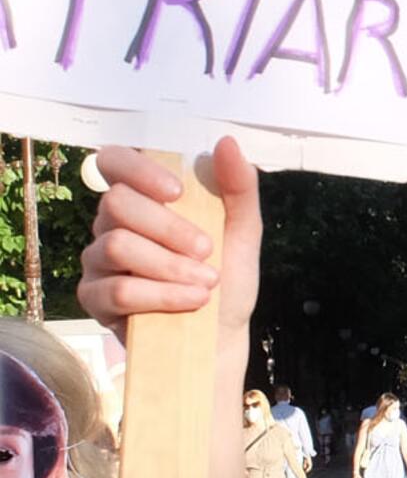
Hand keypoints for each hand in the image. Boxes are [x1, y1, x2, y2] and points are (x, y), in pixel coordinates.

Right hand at [78, 141, 259, 337]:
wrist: (221, 335)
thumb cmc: (227, 279)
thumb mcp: (243, 231)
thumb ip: (238, 187)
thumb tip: (226, 142)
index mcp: (144, 200)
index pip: (114, 161)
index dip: (137, 169)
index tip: (176, 191)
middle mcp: (112, 224)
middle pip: (117, 204)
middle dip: (170, 229)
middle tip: (207, 251)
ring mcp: (98, 260)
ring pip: (118, 246)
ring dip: (170, 266)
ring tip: (205, 283)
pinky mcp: (93, 298)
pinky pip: (116, 289)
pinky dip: (161, 295)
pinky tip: (190, 302)